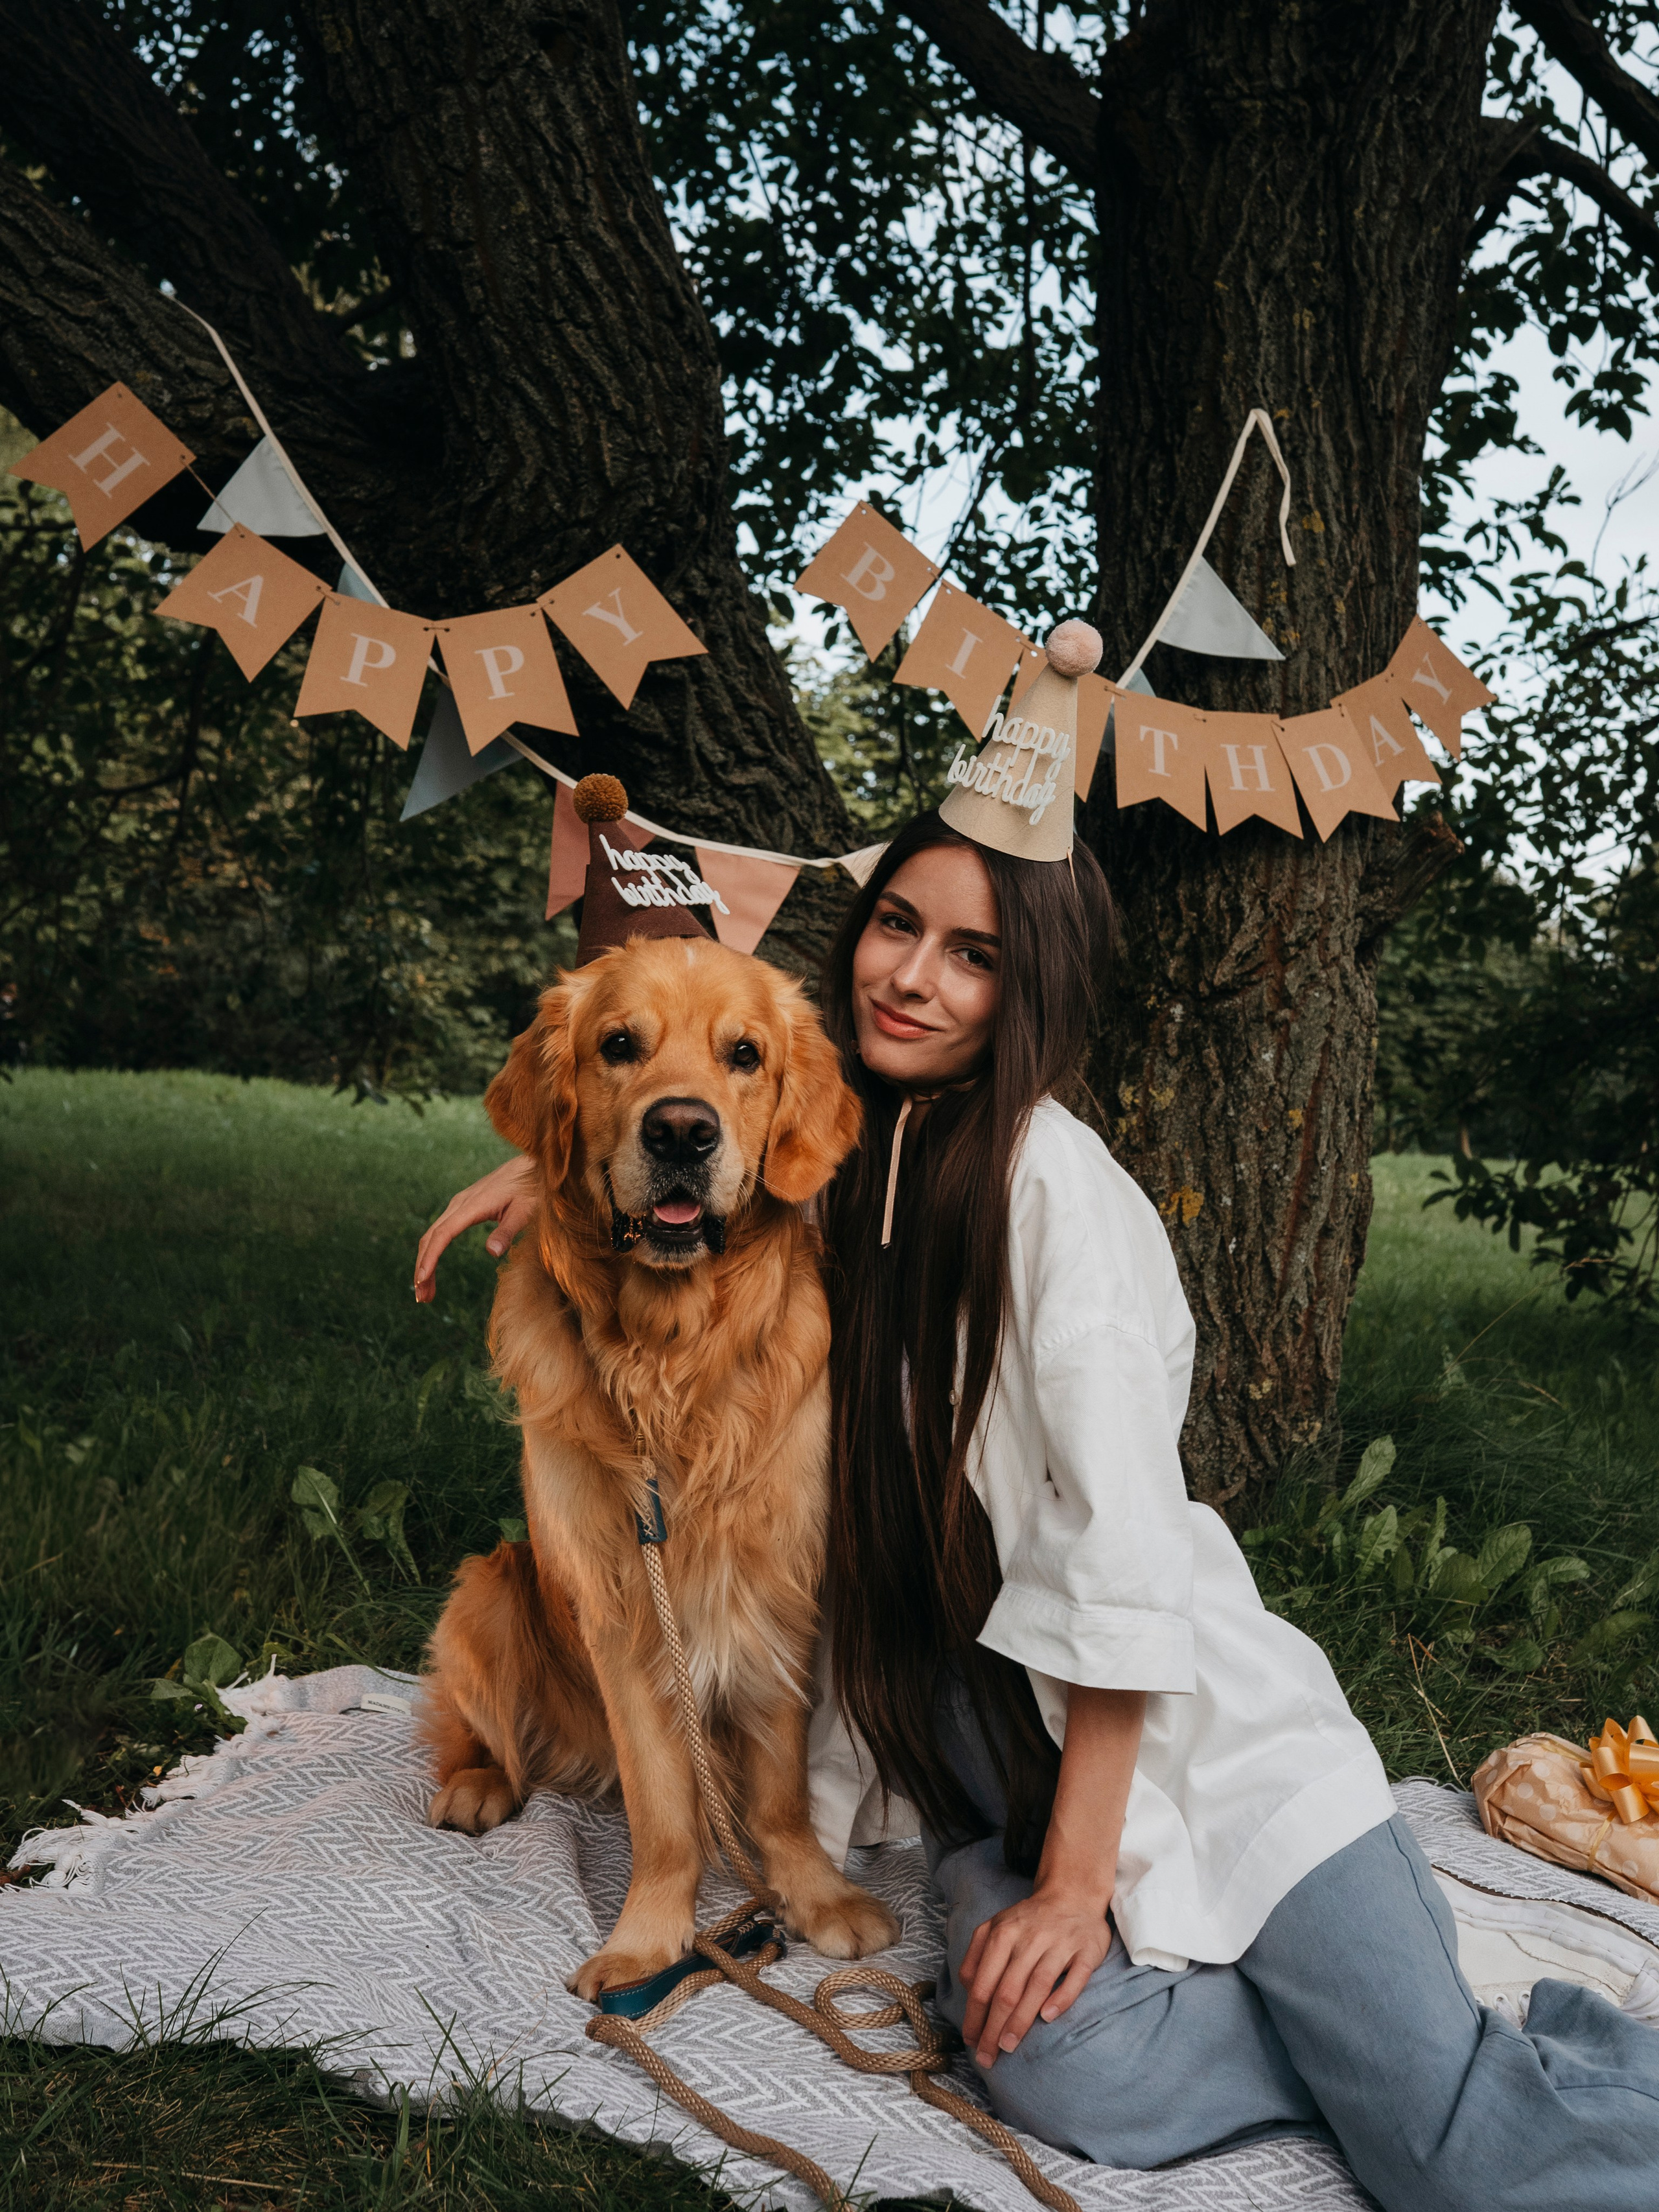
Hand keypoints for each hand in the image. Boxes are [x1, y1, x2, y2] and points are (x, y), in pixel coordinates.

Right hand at [414, 1155, 537, 1302]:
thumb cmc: (532, 1188)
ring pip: (434, 1234)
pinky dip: (433, 1250)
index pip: (443, 1234)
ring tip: (426, 1291)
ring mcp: (460, 1204)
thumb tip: (491, 1253)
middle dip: (423, 1267)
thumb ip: (507, 1231)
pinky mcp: (464, 1206)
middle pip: (432, 1237)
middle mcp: (460, 1204)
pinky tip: (433, 1265)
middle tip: (422, 1298)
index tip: (422, 1280)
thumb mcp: (525, 1211)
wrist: (532, 1165)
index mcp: (472, 1206)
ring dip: (426, 1261)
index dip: (430, 1258)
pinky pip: (441, 1229)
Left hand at [959, 1883, 1112, 2067]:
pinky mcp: (1086, 1951)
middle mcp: (1030, 1938)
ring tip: (1008, 2046)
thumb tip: (966, 1988)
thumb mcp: (996, 1927)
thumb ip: (977, 1955)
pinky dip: (1061, 1998)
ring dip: (1021, 2020)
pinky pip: (1074, 1978)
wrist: (1072, 1895)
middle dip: (993, 2027)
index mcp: (1003, 1933)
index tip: (971, 2040)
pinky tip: (1048, 2017)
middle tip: (987, 2056)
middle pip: (1007, 1989)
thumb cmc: (1029, 1921)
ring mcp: (1060, 1944)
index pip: (984, 1982)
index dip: (975, 2015)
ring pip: (1036, 1986)